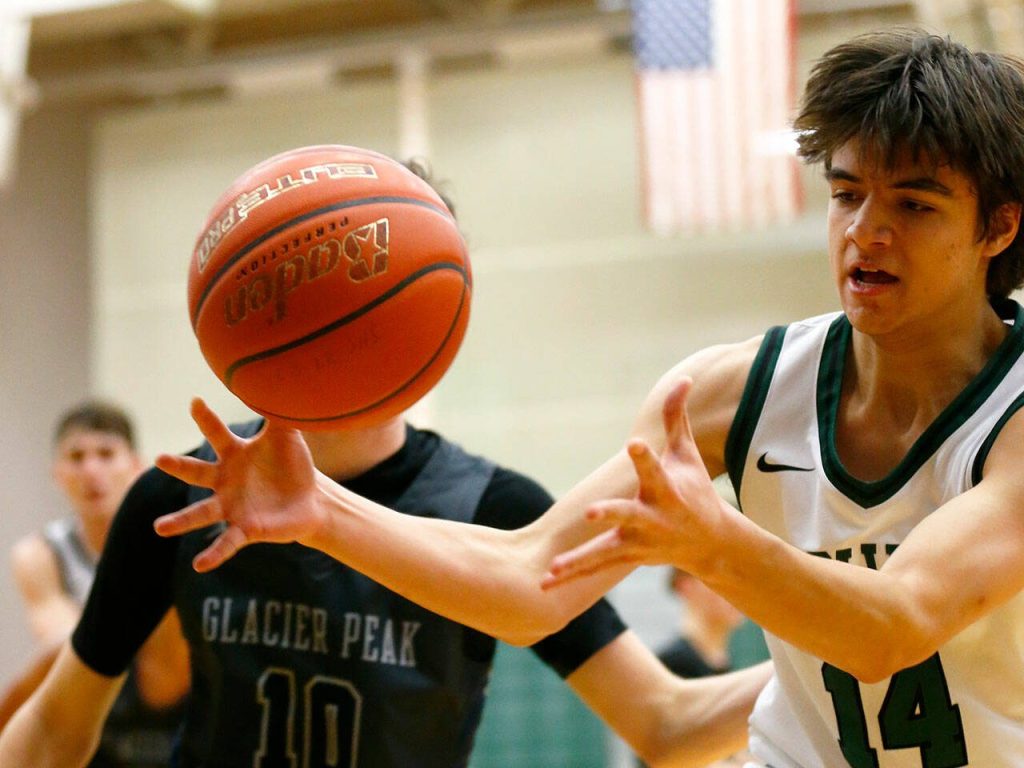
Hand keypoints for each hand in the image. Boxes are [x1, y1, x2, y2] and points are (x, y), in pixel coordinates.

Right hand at [153, 398, 322, 571]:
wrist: (310, 500)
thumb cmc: (293, 465)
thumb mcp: (288, 438)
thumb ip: (282, 413)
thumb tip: (283, 381)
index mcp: (234, 455)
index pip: (217, 433)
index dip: (207, 418)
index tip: (195, 401)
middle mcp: (226, 481)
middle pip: (197, 473)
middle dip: (178, 466)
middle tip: (158, 459)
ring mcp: (232, 506)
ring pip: (201, 513)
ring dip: (180, 522)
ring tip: (159, 528)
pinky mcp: (245, 529)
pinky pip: (226, 542)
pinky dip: (214, 554)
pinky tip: (199, 564)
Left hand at [542, 378, 723, 587]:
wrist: (709, 543)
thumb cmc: (694, 489)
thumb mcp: (686, 453)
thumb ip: (676, 417)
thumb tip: (683, 379)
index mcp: (666, 490)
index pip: (653, 468)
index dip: (643, 456)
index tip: (633, 443)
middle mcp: (651, 519)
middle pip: (627, 514)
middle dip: (611, 513)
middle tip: (593, 512)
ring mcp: (637, 541)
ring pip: (605, 552)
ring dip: (580, 560)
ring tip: (554, 567)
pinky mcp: (624, 555)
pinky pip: (594, 567)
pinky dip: (571, 575)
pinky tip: (545, 583)